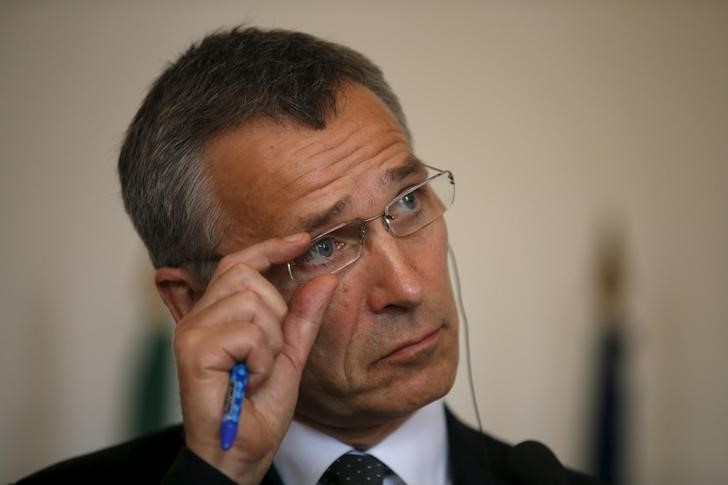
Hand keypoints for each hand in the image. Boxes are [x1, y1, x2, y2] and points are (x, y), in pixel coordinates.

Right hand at [165, 233, 337, 483]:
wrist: (239, 453)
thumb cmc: (257, 410)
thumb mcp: (289, 357)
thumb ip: (302, 318)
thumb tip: (324, 279)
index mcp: (217, 315)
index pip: (240, 263)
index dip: (271, 248)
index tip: (303, 240)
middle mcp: (199, 317)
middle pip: (250, 277)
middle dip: (276, 316)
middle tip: (266, 357)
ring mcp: (193, 331)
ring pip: (253, 302)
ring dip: (269, 342)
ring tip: (256, 371)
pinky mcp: (193, 348)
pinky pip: (249, 332)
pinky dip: (262, 359)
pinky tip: (249, 380)